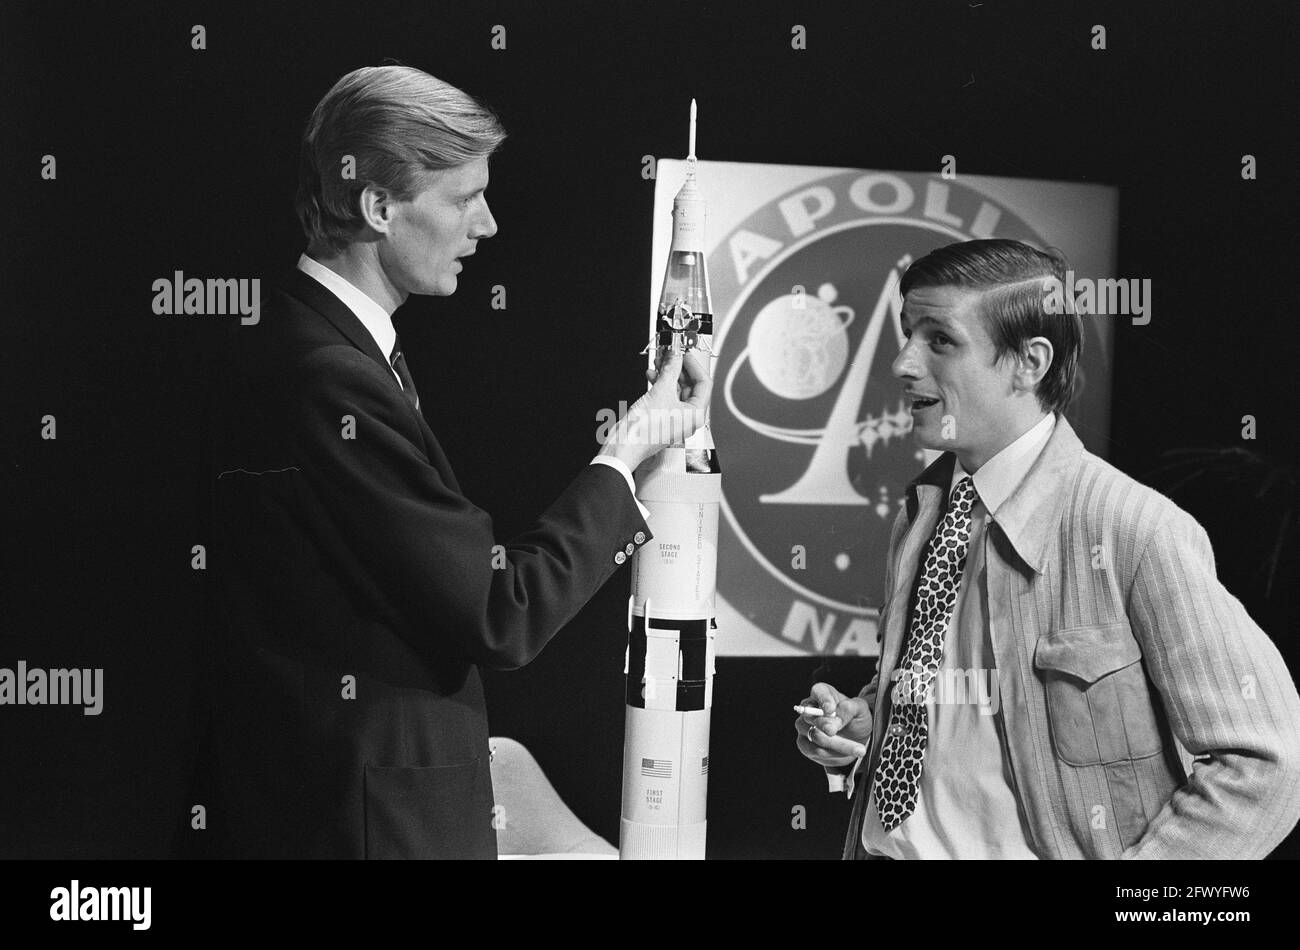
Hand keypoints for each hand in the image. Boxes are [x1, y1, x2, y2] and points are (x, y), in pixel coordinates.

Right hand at [598, 348, 712, 470]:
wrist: (624, 445)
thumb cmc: (644, 431)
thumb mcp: (660, 392)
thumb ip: (670, 370)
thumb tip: (675, 356)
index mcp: (696, 415)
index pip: (704, 383)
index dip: (694, 365)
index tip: (685, 353)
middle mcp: (688, 418)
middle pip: (690, 386)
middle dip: (679, 368)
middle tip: (672, 354)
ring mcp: (675, 419)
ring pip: (677, 390)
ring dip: (668, 374)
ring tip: (660, 361)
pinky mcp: (662, 418)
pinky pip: (666, 397)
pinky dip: (660, 384)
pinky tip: (652, 375)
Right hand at [794, 682, 871, 767]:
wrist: (856, 739)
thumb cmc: (856, 719)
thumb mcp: (860, 710)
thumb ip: (848, 709)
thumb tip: (833, 714)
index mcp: (823, 693)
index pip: (818, 692)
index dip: (823, 700)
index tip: (831, 710)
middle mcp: (809, 708)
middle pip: (813, 716)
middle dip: (826, 726)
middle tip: (834, 732)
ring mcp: (804, 726)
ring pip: (815, 736)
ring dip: (837, 744)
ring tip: (858, 749)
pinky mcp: (804, 744)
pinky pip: (814, 750)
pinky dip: (831, 754)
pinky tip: (844, 753)